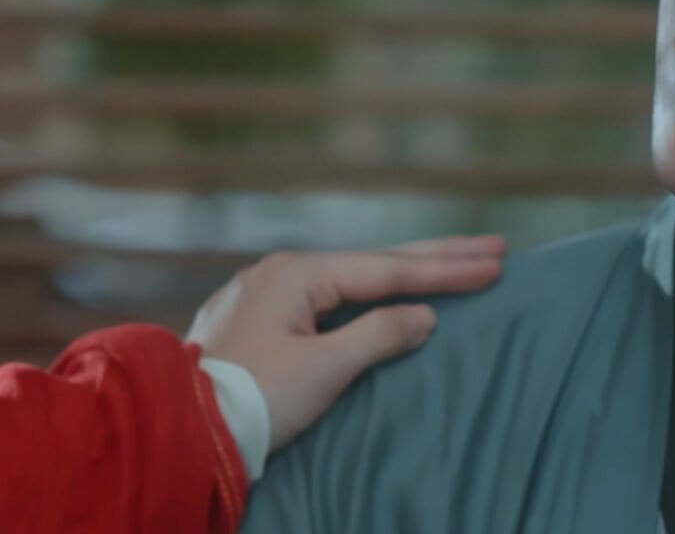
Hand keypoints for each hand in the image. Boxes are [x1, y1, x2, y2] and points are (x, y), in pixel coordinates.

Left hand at [187, 235, 506, 448]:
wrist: (178, 427)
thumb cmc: (249, 400)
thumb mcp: (321, 372)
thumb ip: (378, 336)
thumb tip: (424, 317)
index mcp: (298, 275)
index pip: (389, 270)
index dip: (446, 270)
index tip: (495, 264)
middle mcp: (283, 271)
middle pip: (375, 262)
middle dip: (438, 257)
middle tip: (495, 246)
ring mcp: (268, 293)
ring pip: (352, 278)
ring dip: (406, 272)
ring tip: (453, 262)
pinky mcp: (261, 319)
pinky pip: (332, 296)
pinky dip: (372, 292)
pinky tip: (389, 291)